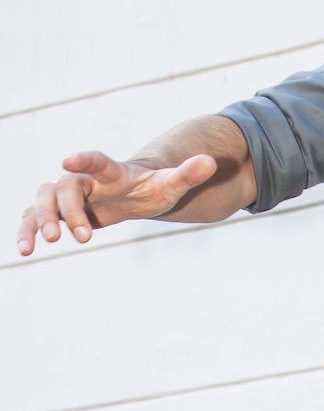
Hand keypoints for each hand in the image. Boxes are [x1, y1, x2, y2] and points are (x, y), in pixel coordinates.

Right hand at [18, 148, 218, 254]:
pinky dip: (28, 230)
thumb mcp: (172, 184)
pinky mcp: (61, 211)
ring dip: (38, 220)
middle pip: (65, 187)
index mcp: (111, 170)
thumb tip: (211, 162)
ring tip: (38, 246)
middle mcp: (85, 178)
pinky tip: (26, 250)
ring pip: (43, 200)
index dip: (83, 159)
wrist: (136, 191)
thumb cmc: (153, 187)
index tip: (67, 160)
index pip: (96, 161)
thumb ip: (188, 174)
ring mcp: (69, 194)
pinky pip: (36, 217)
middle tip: (76, 237)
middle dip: (66, 211)